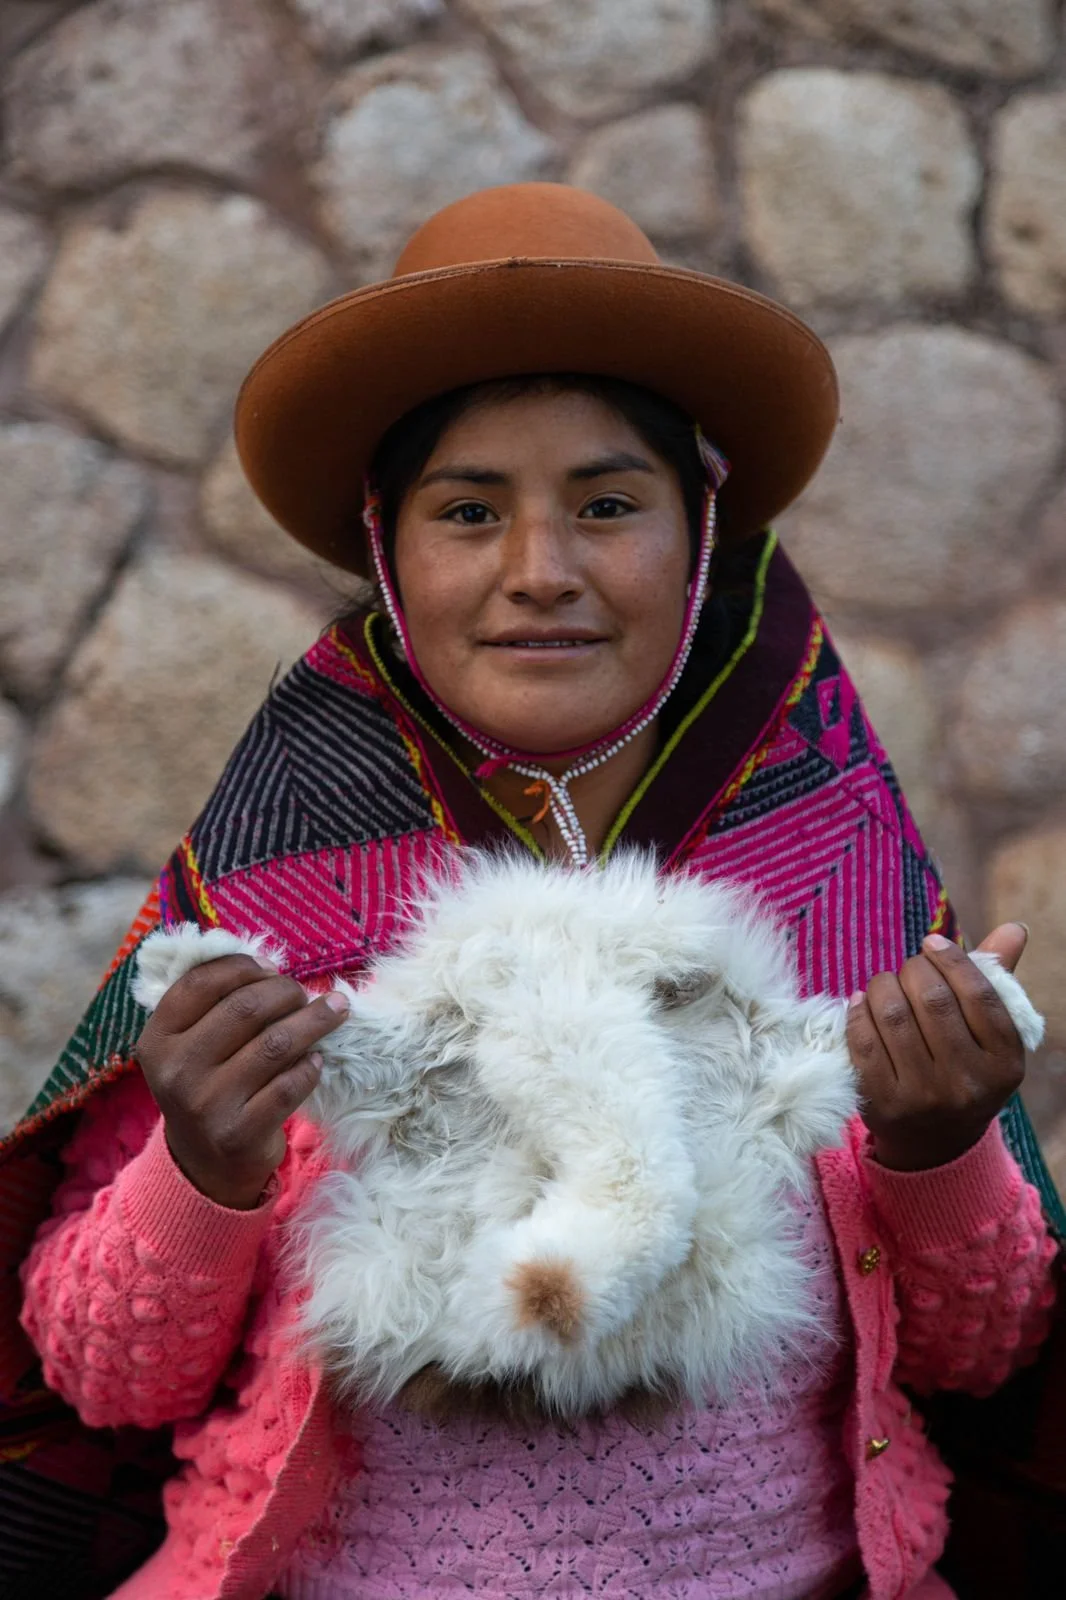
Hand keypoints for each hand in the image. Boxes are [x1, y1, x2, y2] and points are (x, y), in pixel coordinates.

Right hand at [135, 953, 348, 1208]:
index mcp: (158, 1039)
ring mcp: (206, 1105)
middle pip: (246, 1008)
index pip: (201, 982)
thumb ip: (214, 1004)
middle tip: (305, 994)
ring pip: (276, 1044)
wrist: (205, 1164)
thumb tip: (269, 963)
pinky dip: (311, 1067)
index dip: (243, 967)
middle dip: (286, 991)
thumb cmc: (208, 1085)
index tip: (270, 969)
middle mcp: (176, 1071)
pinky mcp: (240, 1134)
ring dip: (314, 1020)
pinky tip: (317, 1060)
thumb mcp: (191, 1046)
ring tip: (334, 1011)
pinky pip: (290, 1085)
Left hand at [847, 924, 1028, 1171]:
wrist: (933, 1143)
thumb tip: (1014, 928)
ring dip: (882, 986)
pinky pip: (863, 1040)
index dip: (952, 959)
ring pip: (894, 1015)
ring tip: (885, 984)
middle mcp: (968, 1083)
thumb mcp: (988, 1036)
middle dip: (913, 971)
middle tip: (907, 969)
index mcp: (1005, 1063)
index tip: (931, 943)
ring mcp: (924, 1097)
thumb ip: (996, 981)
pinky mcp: (882, 1103)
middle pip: (933, 1000)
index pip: (979, 994)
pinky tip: (862, 1002)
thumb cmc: (962, 1070)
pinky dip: (858, 1012)